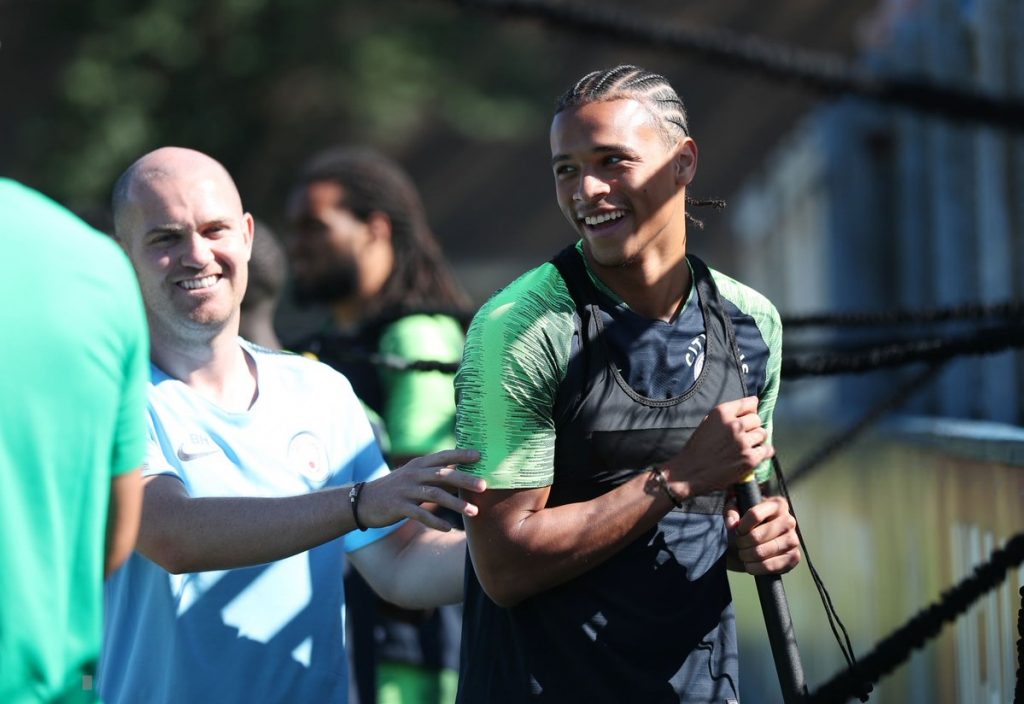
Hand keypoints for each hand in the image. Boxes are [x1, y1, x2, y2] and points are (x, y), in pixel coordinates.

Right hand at [359, 449, 485, 530]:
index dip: (461, 455)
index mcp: (419, 464)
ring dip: (456, 504)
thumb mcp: (414, 476)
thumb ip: (435, 475)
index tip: (481, 455)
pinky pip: (420, 515)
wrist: (363, 501)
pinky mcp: (398, 507)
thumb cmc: (396, 489)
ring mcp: (405, 490)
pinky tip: (448, 528)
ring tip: (474, 512)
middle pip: (443, 474)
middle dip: (465, 479)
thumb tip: (463, 476)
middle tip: (484, 485)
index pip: (443, 456)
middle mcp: (413, 474)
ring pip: (435, 495)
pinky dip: (435, 521)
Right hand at [665, 396, 774, 496]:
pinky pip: (767, 450)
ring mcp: (743, 442)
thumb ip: (726, 415)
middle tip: (745, 435)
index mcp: (722, 413)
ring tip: (748, 446)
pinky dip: (763, 452)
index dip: (751, 410)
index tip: (748, 416)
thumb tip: (749, 408)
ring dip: (757, 439)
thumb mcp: (707, 422)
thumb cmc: (697, 448)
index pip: (750, 403)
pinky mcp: (749, 458)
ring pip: (762, 434)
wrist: (689, 472)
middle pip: (757, 419)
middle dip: (752, 426)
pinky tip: (754, 455)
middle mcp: (734, 425)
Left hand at [724, 495, 801, 575]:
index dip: (741, 526)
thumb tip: (732, 525)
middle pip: (757, 536)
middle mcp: (789, 520)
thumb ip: (731, 513)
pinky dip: (755, 568)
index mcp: (777, 504)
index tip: (737, 530)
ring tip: (743, 554)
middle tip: (738, 544)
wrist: (759, 541)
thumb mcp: (736, 510)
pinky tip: (750, 565)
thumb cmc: (747, 522)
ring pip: (762, 552)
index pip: (754, 515)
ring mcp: (793, 540)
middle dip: (741, 543)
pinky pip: (771, 566)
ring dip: (747, 555)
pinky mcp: (794, 557)